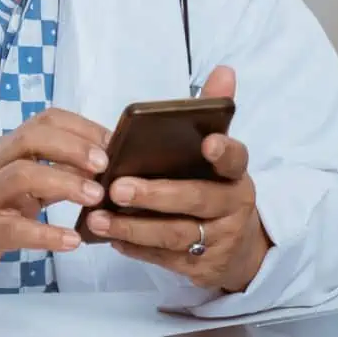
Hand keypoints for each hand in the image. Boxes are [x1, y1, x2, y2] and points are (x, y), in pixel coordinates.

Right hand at [0, 108, 110, 301]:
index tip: (111, 143)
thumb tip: (101, 165)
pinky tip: (72, 240)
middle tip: (104, 166)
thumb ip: (50, 170)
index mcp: (4, 149)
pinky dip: (47, 233)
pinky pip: (15, 229)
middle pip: (31, 139)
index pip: (43, 120)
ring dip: (64, 183)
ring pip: (22, 176)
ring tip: (94, 198)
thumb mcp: (15, 184)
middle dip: (72, 147)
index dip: (81, 127)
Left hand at [85, 66, 271, 292]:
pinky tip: (108, 237)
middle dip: (155, 194)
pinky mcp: (201, 267)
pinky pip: (164, 258)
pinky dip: (134, 248)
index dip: (223, 152)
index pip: (236, 159)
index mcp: (236, 174)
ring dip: (132, 226)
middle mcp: (233, 207)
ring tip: (97, 217)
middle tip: (116, 187)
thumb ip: (213, 113)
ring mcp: (219, 240)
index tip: (207, 143)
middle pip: (196, 199)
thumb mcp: (218, 156)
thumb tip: (223, 70)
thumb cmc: (215, 190)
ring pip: (174, 233)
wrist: (239, 249)